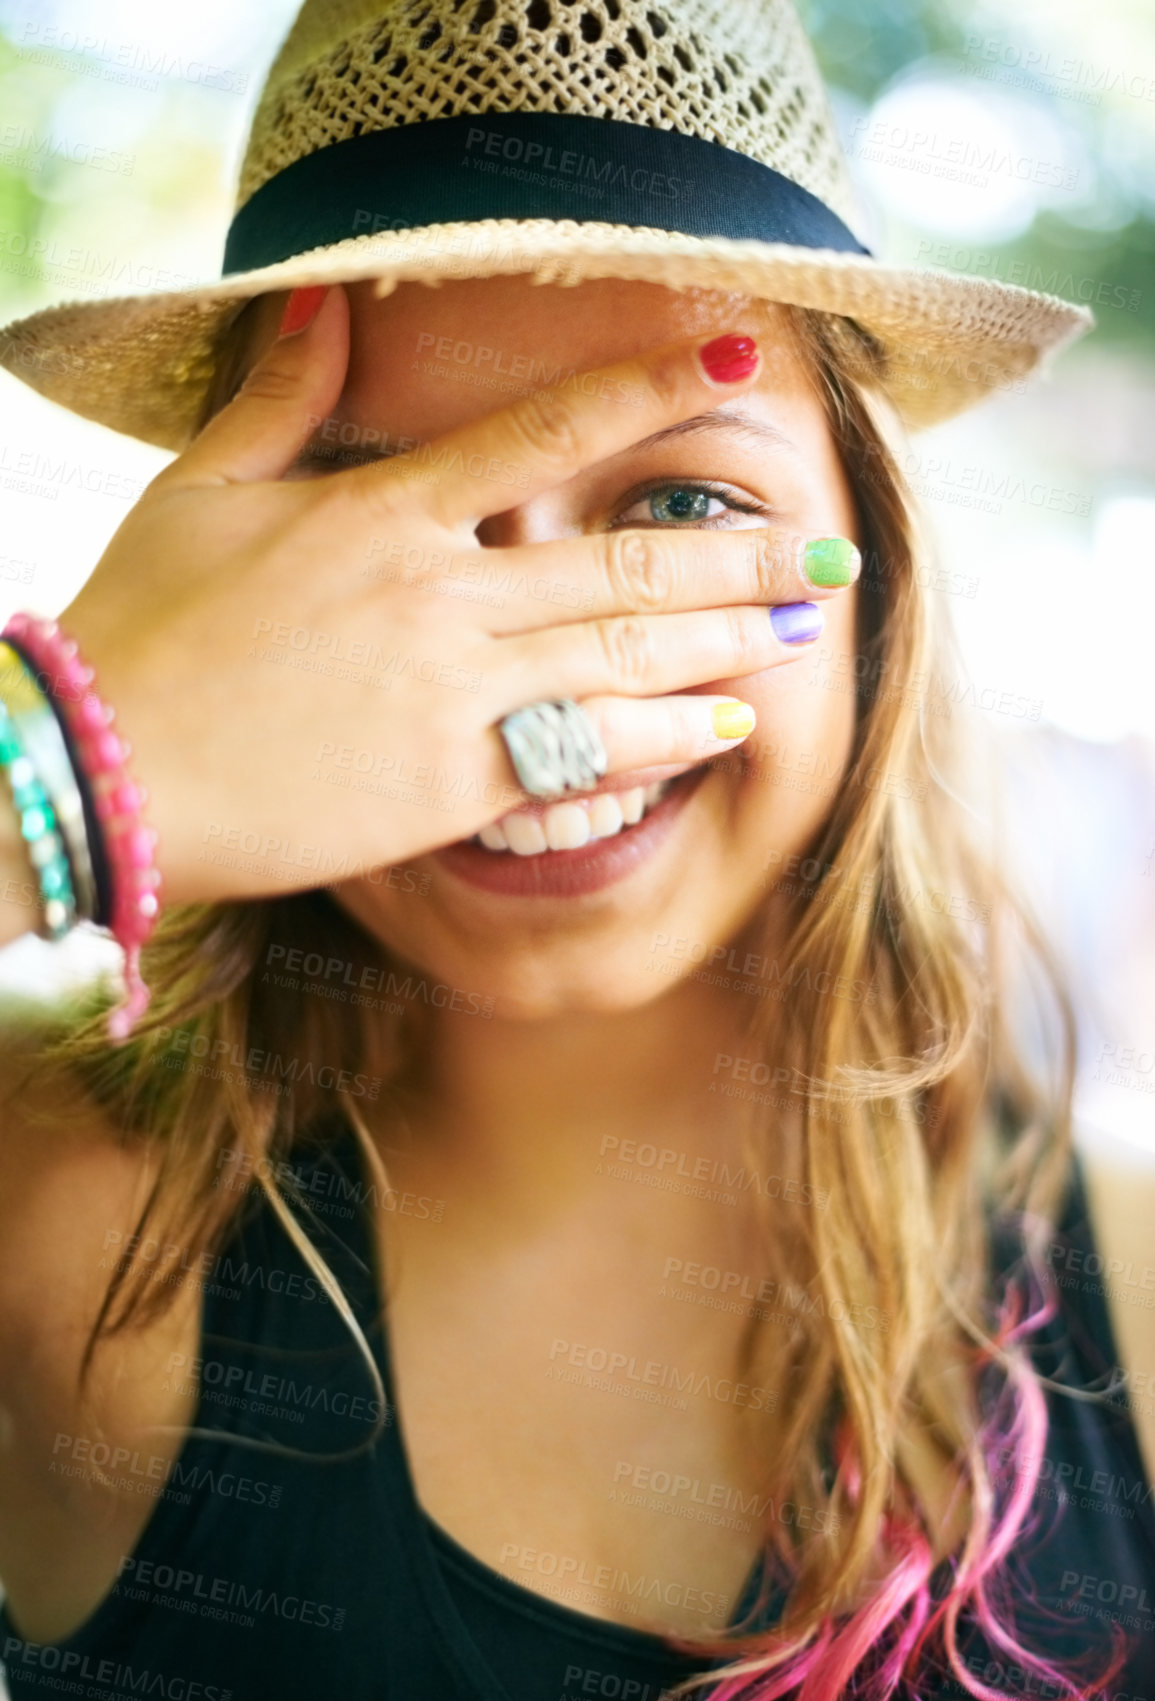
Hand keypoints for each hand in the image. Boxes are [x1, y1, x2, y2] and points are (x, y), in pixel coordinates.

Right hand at [58, 286, 856, 904]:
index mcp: (384, 511)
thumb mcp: (198, 491)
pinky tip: (731, 723)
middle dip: (740, 549)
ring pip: (627, 657)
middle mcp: (442, 596)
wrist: (109, 773)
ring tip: (807, 619)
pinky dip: (667, 736)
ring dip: (730, 637)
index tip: (741, 368)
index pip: (544, 430)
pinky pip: (589, 754)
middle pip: (624, 561)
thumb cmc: (141, 630)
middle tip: (827, 541)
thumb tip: (323, 302)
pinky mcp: (453, 785)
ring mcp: (456, 694)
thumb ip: (280, 399)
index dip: (651, 388)